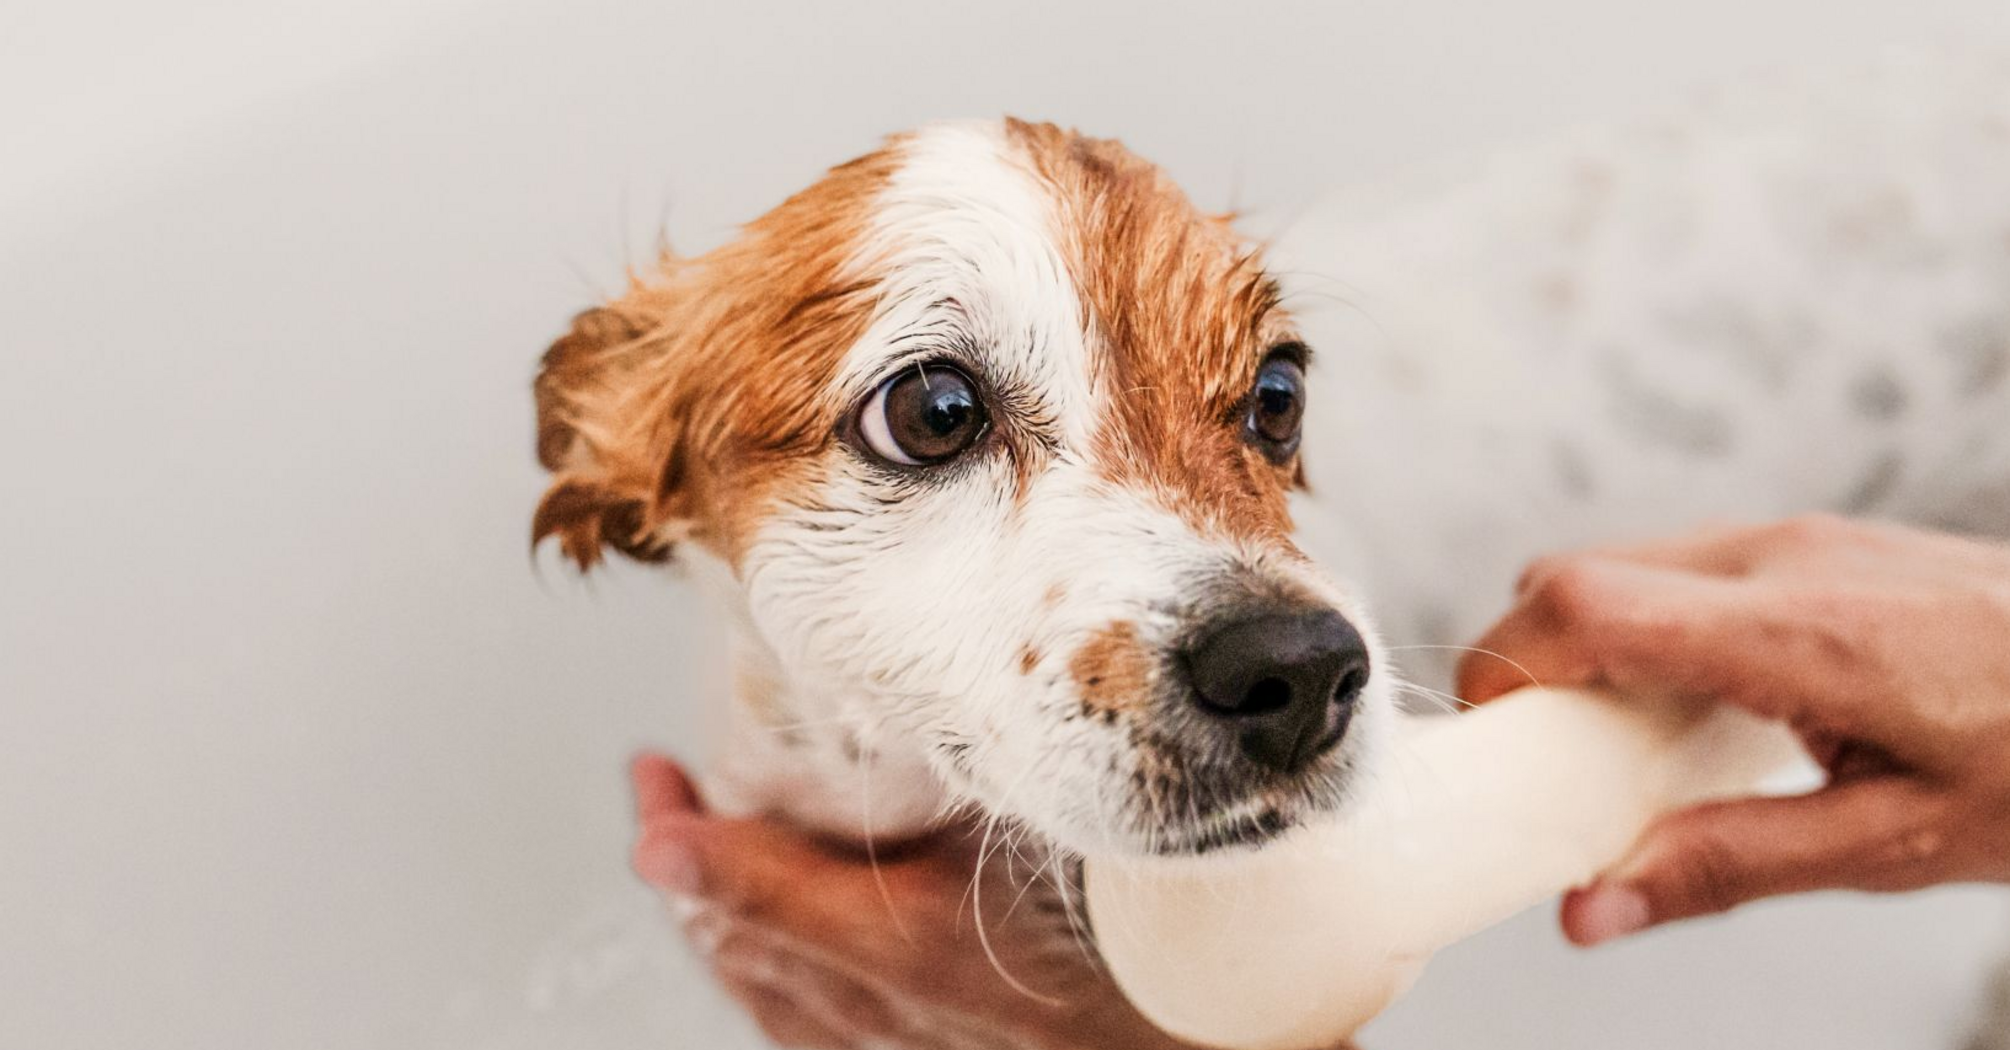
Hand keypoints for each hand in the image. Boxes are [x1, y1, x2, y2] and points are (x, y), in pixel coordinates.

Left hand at [628, 754, 1263, 1049]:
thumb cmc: (1163, 954)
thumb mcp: (1075, 837)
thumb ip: (997, 770)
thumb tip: (948, 698)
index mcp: (915, 945)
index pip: (759, 889)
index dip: (692, 840)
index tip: (654, 789)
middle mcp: (895, 1016)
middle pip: (750, 946)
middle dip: (696, 874)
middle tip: (663, 804)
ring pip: (776, 999)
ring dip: (727, 931)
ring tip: (697, 866)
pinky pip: (816, 1042)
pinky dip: (777, 990)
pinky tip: (776, 966)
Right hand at [1456, 515, 2009, 945]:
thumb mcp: (1894, 843)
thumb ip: (1727, 868)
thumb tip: (1593, 910)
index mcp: (1797, 632)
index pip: (1585, 605)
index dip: (1505, 666)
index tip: (1493, 742)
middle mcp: (1783, 558)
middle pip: (1577, 574)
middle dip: (1532, 664)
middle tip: (1556, 764)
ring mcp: (1801, 537)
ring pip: (1625, 564)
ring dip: (1591, 645)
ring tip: (1633, 745)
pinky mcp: (1817, 541)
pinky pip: (1683, 567)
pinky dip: (1649, 628)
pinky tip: (1704, 705)